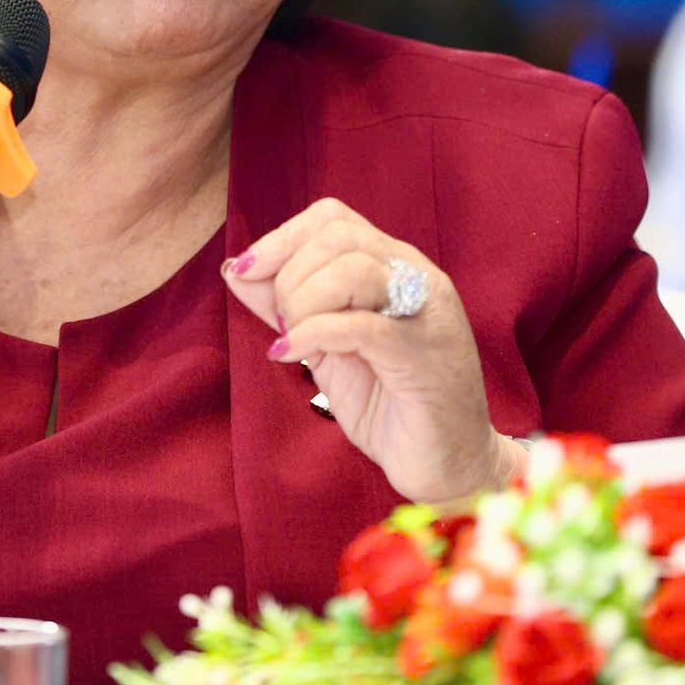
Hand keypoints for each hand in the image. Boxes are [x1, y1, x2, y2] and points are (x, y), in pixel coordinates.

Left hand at [223, 198, 519, 503]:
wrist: (448, 466)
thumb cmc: (390, 405)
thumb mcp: (325, 350)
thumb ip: (287, 307)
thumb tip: (236, 269)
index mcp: (394, 267)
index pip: (333, 218)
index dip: (281, 238)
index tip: (245, 271)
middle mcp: (417, 278)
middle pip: (339, 235)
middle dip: (289, 274)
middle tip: (281, 322)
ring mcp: (427, 314)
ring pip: (353, 269)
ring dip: (303, 302)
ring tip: (292, 340)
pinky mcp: (424, 356)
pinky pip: (362, 325)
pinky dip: (313, 334)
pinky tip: (291, 355)